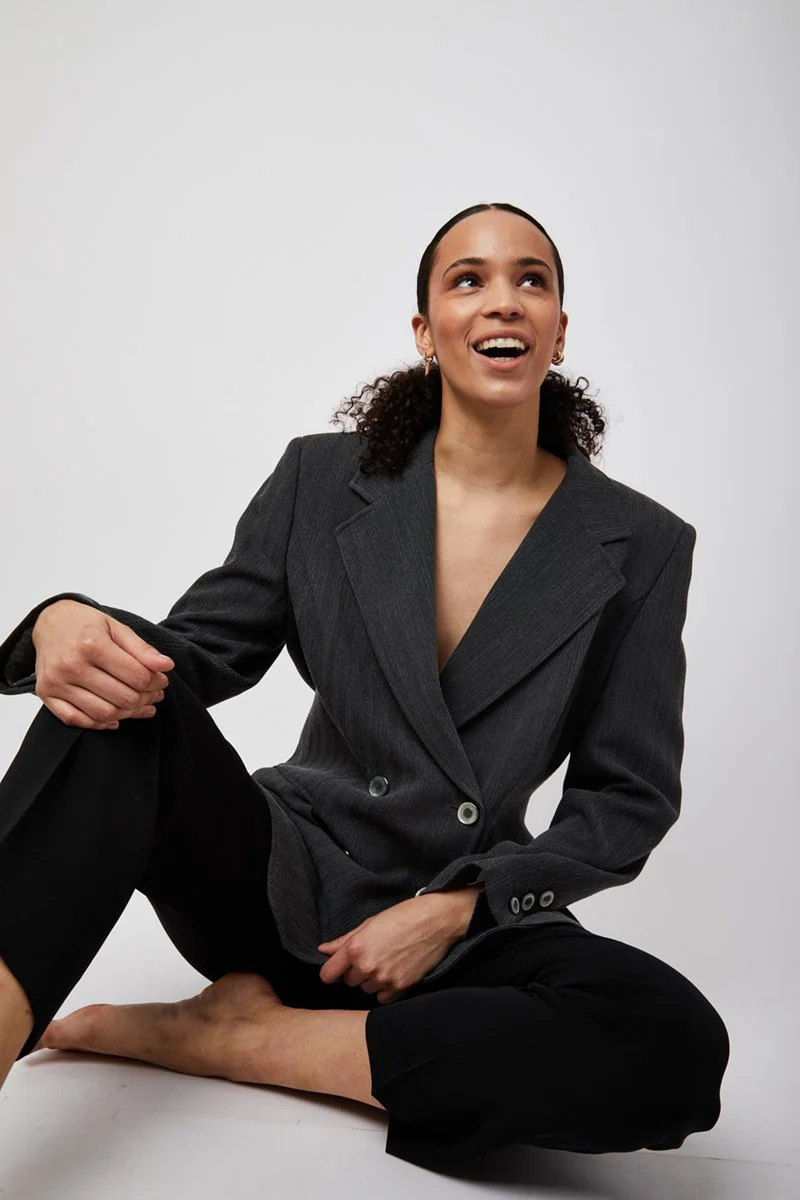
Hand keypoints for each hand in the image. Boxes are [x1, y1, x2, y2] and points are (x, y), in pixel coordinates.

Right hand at [31, 599, 173, 730]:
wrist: (50, 622)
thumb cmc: (86, 625)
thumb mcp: (117, 628)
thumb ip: (142, 649)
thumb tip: (166, 666)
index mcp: (92, 644)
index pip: (137, 676)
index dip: (156, 682)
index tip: (162, 680)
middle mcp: (71, 664)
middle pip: (123, 698)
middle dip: (146, 699)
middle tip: (155, 694)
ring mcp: (56, 682)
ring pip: (104, 713)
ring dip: (129, 714)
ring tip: (141, 706)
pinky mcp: (46, 695)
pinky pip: (77, 720)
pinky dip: (100, 724)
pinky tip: (116, 718)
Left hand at [317, 890, 478, 1003]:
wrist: (436, 921)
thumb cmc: (403, 916)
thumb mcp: (369, 923)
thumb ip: (344, 940)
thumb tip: (324, 950)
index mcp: (356, 948)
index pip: (328, 974)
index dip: (331, 971)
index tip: (336, 968)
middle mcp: (368, 967)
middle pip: (348, 981)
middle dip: (355, 971)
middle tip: (371, 954)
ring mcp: (385, 980)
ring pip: (365, 989)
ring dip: (370, 980)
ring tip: (385, 960)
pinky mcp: (401, 988)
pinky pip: (382, 997)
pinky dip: (385, 988)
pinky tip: (394, 971)